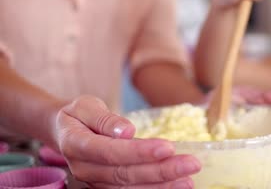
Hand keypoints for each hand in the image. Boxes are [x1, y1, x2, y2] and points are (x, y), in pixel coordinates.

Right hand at [54, 96, 200, 187]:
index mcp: (77, 144)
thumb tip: (126, 130)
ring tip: (188, 180)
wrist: (63, 131)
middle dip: (161, 171)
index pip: (111, 152)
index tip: (168, 147)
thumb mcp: (85, 106)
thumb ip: (105, 119)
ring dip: (161, 186)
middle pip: (125, 174)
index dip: (140, 152)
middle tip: (191, 164)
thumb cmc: (78, 115)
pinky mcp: (104, 187)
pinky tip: (175, 186)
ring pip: (129, 188)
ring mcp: (94, 182)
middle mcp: (84, 168)